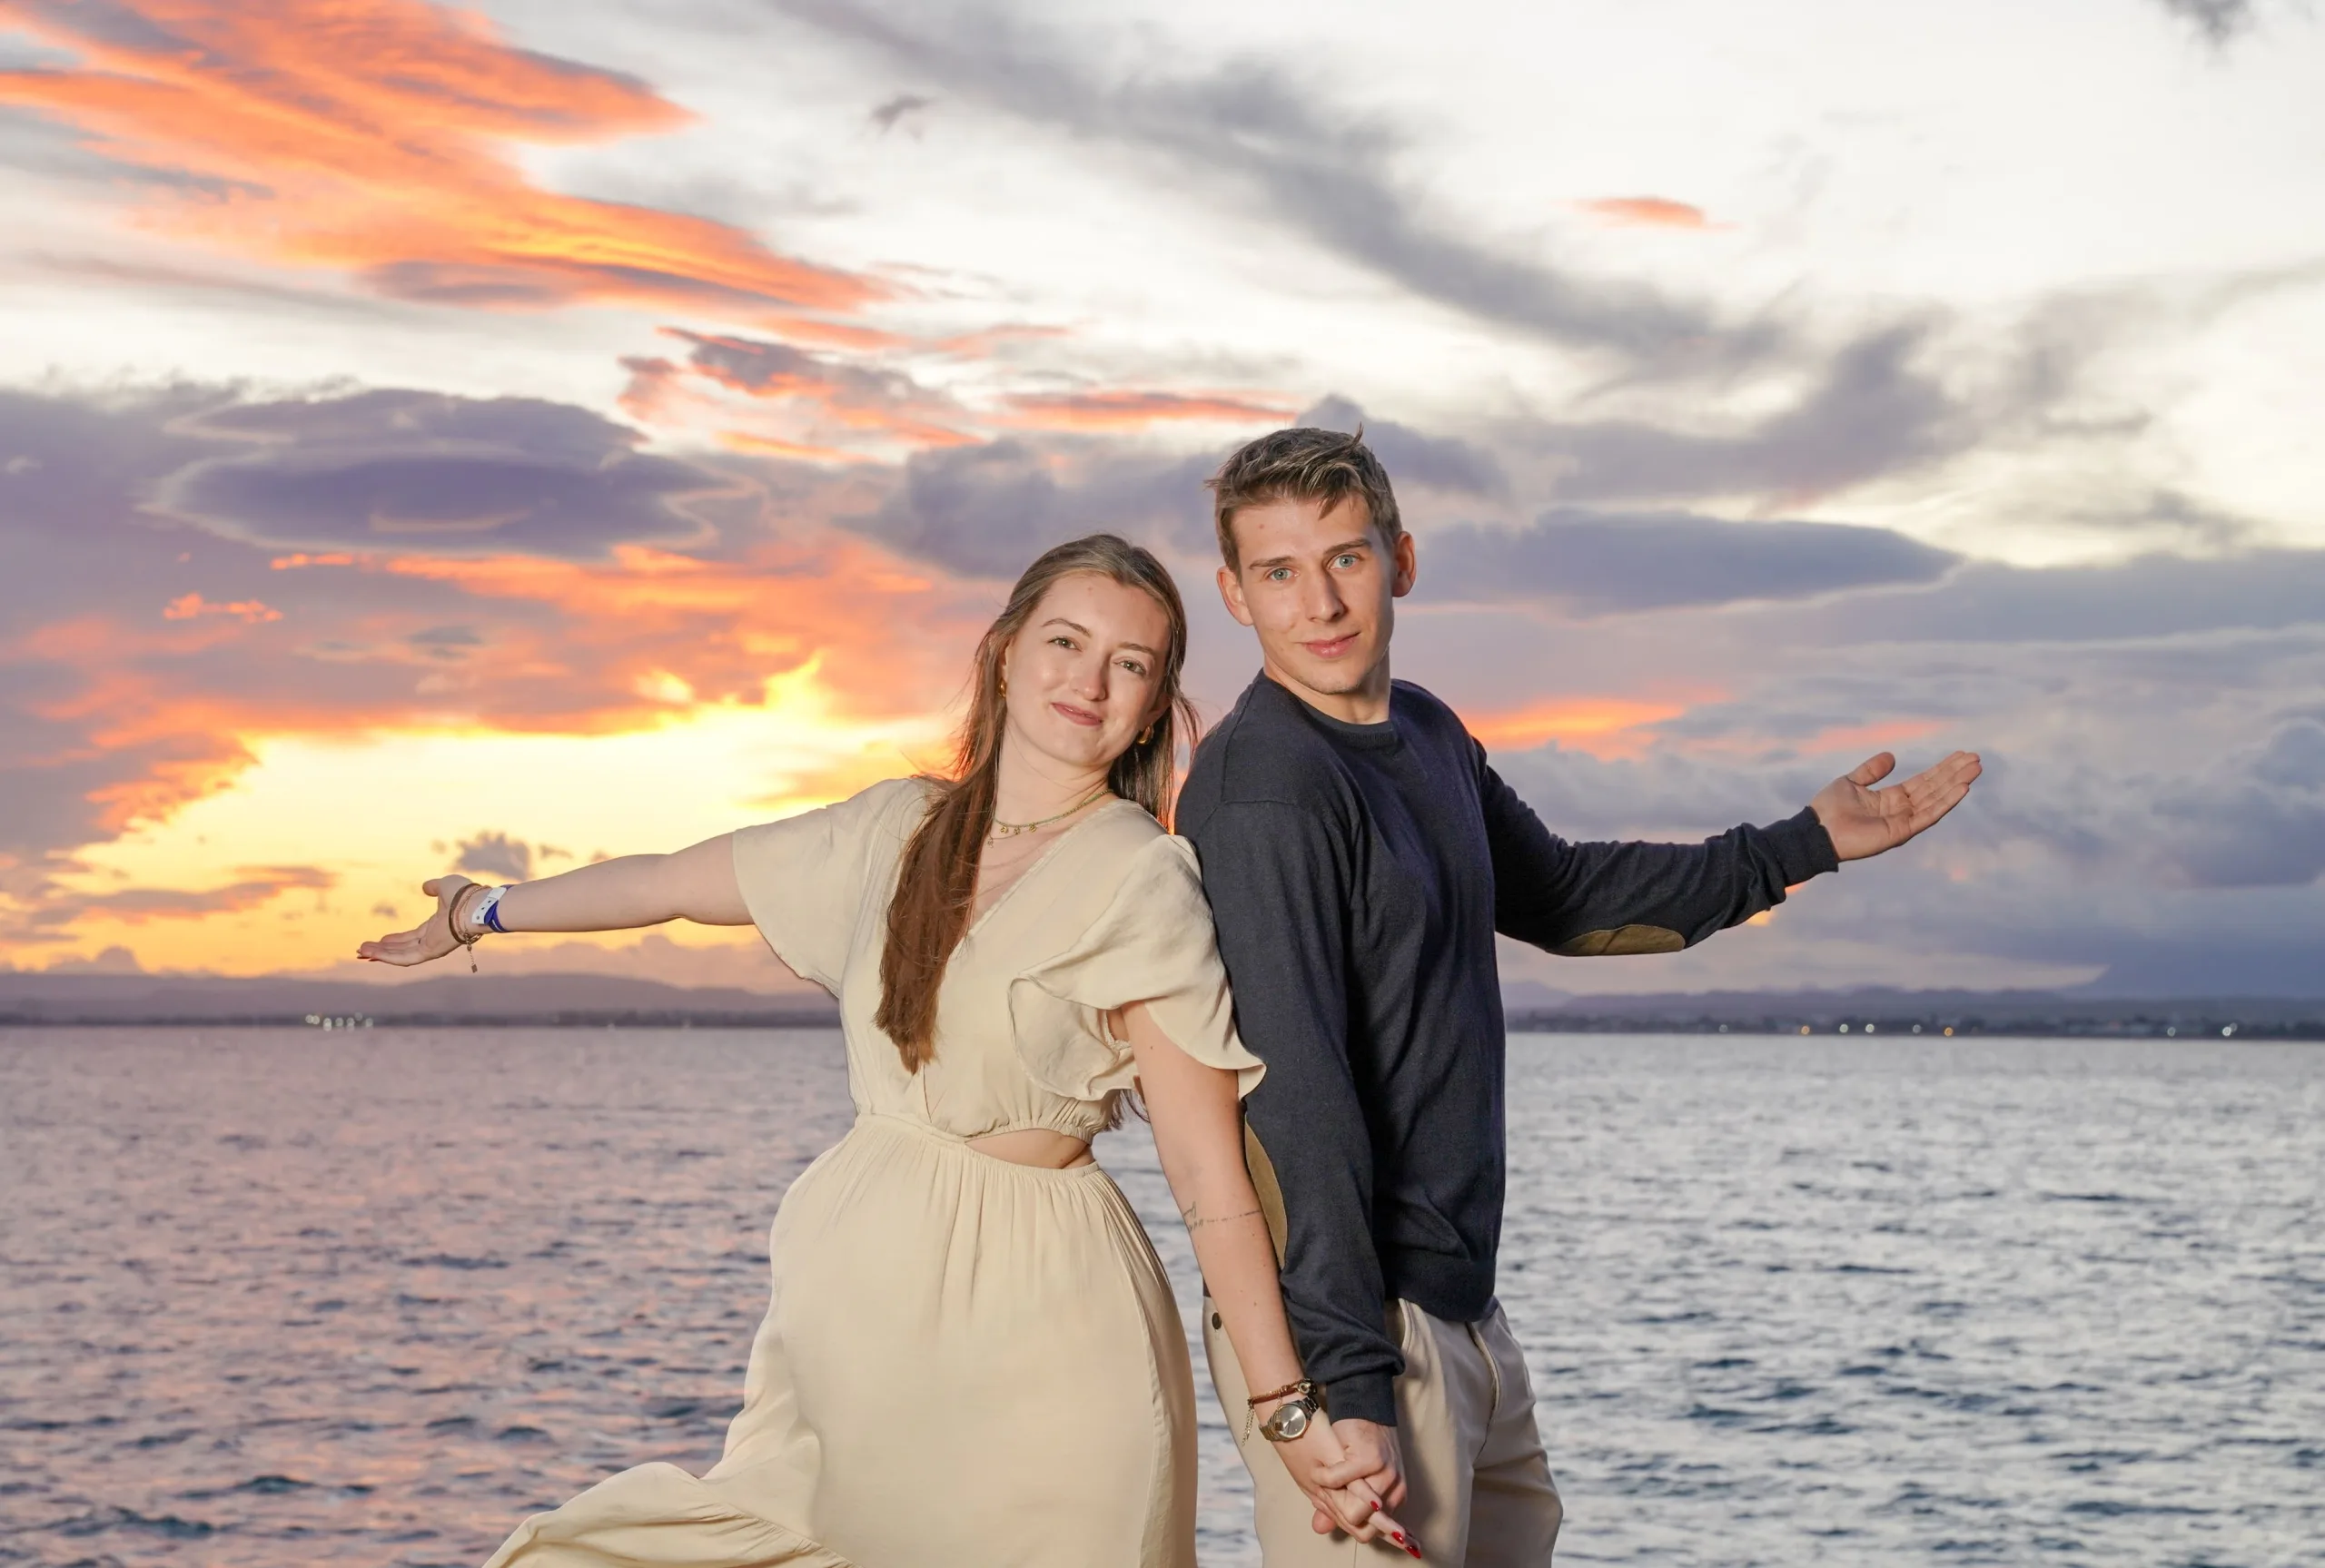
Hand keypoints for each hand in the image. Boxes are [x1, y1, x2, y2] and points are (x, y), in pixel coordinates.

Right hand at [355, 876, 475, 965]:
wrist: (474, 904)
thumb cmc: (464, 895)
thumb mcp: (444, 886)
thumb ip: (434, 887)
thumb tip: (425, 887)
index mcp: (437, 926)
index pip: (412, 937)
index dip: (396, 939)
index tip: (380, 939)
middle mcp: (434, 939)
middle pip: (404, 949)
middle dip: (383, 950)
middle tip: (363, 949)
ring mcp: (433, 947)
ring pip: (402, 955)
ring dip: (381, 955)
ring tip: (361, 952)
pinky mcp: (431, 952)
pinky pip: (406, 958)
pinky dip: (387, 957)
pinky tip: (371, 954)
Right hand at [1268, 1418, 1419, 1556]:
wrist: (1364, 1409)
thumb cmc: (1357, 1445)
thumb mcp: (1353, 1480)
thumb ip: (1338, 1505)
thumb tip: (1321, 1528)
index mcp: (1394, 1498)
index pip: (1370, 1533)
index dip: (1348, 1528)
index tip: (1331, 1516)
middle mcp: (1395, 1491)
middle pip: (1364, 1530)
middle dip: (1338, 1515)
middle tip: (1323, 1496)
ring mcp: (1384, 1476)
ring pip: (1353, 1512)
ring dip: (1329, 1498)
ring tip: (1319, 1483)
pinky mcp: (1368, 1460)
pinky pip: (1337, 1482)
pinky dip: (1323, 1478)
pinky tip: (1316, 1470)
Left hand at [1809, 750, 1981, 861]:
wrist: (1816, 830)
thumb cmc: (1829, 809)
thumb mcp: (1851, 781)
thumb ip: (1871, 771)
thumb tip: (1891, 756)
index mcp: (1891, 798)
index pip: (1924, 781)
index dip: (1942, 768)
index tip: (1961, 755)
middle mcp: (1901, 810)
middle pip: (1935, 788)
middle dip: (1955, 773)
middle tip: (1976, 758)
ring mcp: (1904, 821)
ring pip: (1937, 799)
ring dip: (1957, 784)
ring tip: (1976, 769)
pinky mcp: (1902, 832)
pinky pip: (1929, 815)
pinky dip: (1946, 802)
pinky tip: (1962, 788)